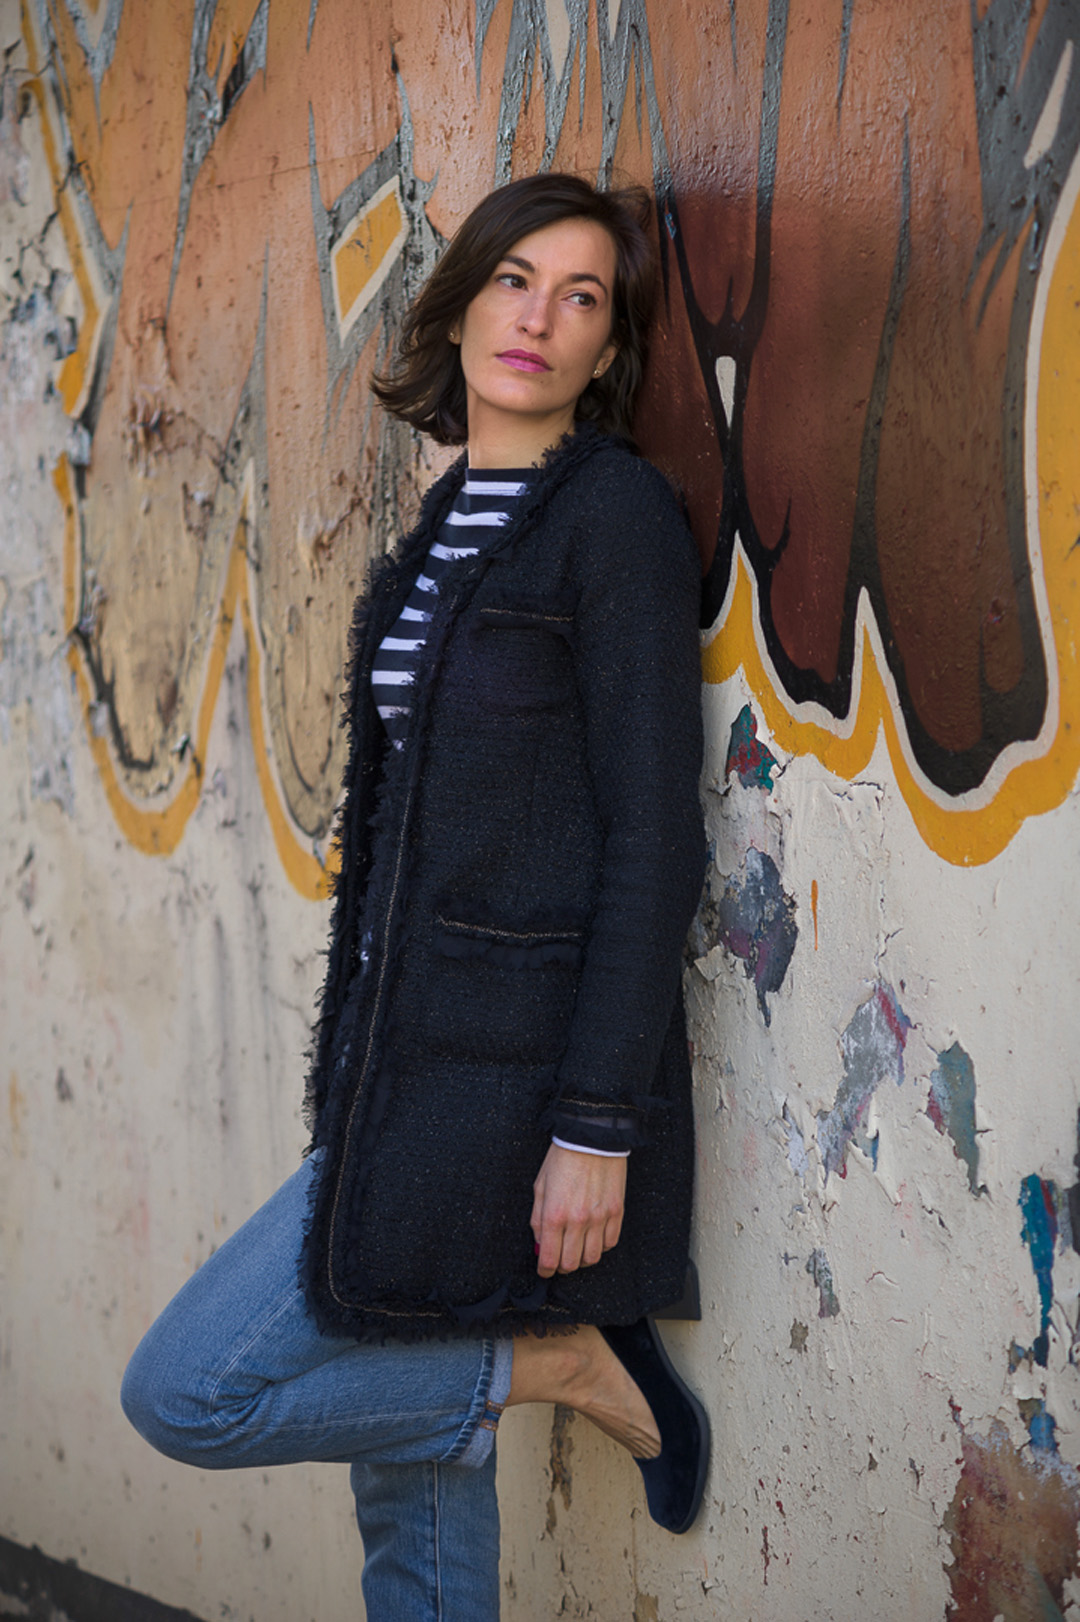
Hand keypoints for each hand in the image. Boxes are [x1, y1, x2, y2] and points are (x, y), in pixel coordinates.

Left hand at [531, 1144, 625, 1277]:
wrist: (591, 1137)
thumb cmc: (563, 1159)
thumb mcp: (540, 1187)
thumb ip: (538, 1219)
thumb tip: (540, 1244)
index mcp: (554, 1215)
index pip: (549, 1259)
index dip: (544, 1270)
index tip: (544, 1269)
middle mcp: (577, 1221)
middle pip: (570, 1264)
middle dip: (561, 1266)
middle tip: (559, 1259)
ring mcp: (599, 1218)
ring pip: (592, 1258)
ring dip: (582, 1259)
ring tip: (577, 1249)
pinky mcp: (616, 1212)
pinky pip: (610, 1243)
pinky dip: (601, 1246)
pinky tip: (594, 1236)